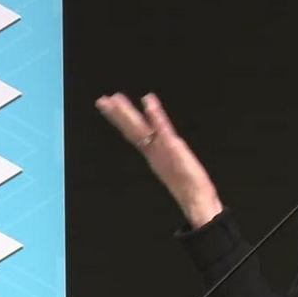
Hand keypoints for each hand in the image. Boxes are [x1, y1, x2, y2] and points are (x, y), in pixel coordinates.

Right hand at [96, 92, 222, 227]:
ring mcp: (161, 148)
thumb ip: (167, 158)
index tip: (110, 106)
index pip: (134, 132)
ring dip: (128, 112)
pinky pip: (162, 128)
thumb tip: (162, 152)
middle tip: (102, 100)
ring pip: (140, 128)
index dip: (121, 120)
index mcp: (153, 152)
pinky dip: (155, 114)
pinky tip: (148, 100)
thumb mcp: (174, 168)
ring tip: (115, 98)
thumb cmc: (187, 185)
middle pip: (132, 129)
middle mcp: (154, 149)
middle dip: (117, 114)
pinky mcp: (173, 147)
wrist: (195, 198)